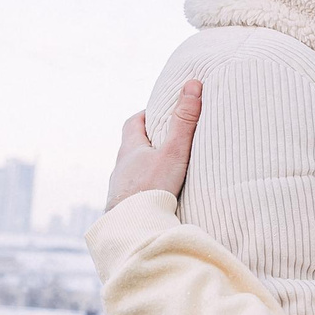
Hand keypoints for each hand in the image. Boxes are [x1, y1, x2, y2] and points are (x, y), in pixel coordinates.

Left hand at [106, 79, 200, 209]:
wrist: (132, 230)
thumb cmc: (151, 189)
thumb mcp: (173, 152)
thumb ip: (184, 121)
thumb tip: (193, 84)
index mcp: (130, 150)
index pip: (133, 123)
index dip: (146, 115)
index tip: (161, 112)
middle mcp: (121, 168)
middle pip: (133, 148)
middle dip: (149, 142)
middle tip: (169, 140)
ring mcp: (121, 190)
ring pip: (133, 173)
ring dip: (147, 169)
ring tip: (168, 171)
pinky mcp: (124, 210)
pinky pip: (135, 194)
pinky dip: (146, 191)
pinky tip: (160, 198)